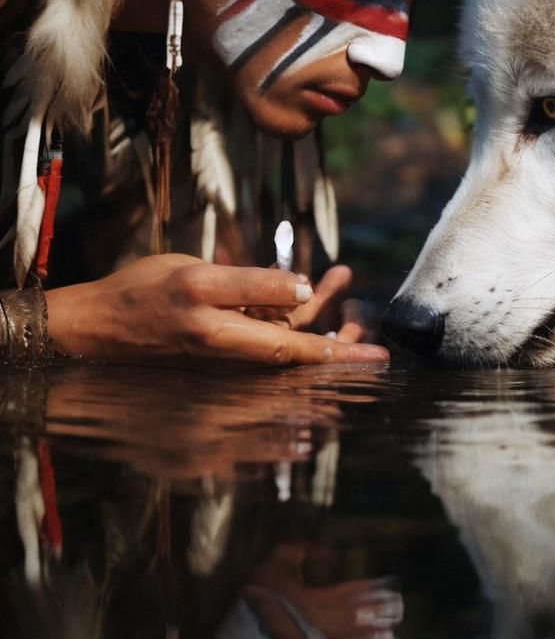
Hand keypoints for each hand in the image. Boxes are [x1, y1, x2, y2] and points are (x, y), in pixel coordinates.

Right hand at [45, 255, 388, 365]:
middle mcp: (227, 352)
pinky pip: (264, 355)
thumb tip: (301, 291)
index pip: (291, 343)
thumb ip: (247, 285)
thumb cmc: (140, 292)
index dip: (335, 349)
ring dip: (320, 328)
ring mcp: (224, 361)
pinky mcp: (216, 363)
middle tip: (379, 346)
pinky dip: (293, 336)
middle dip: (340, 347)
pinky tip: (313, 306)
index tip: (373, 353)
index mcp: (220, 327)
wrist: (92, 330)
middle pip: (298, 354)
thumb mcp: (193, 275)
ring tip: (344, 285)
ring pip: (284, 349)